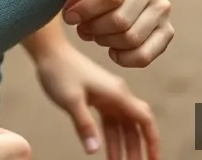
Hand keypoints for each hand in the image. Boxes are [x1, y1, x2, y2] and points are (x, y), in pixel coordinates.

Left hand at [35, 43, 158, 159]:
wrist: (49, 52)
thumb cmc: (60, 71)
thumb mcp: (71, 100)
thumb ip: (84, 125)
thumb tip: (94, 150)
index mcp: (117, 93)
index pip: (145, 119)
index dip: (152, 140)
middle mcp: (116, 94)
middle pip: (134, 126)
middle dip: (137, 149)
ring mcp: (107, 96)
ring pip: (121, 126)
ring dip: (122, 146)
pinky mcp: (98, 97)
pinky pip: (109, 121)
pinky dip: (110, 137)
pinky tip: (105, 151)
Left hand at [63, 0, 173, 67]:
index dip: (85, 10)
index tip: (70, 15)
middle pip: (120, 20)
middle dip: (94, 27)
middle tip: (81, 25)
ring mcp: (162, 7)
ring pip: (131, 39)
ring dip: (105, 41)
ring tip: (94, 32)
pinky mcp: (166, 30)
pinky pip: (145, 56)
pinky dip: (124, 58)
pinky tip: (111, 49)